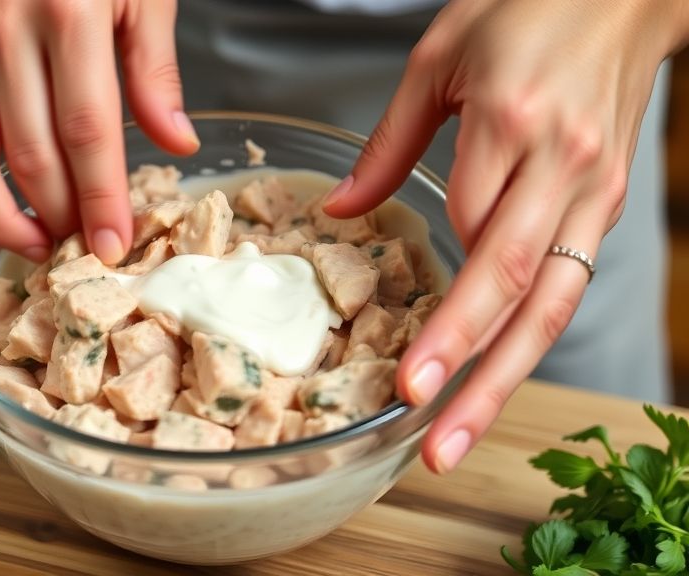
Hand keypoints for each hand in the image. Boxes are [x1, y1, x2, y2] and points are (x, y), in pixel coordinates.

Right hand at [0, 0, 199, 263]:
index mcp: (67, 14)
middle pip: (31, 158)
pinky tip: (0, 209)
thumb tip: (175, 143)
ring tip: (42, 245)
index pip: (87, 133)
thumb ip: (154, 67)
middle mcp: (2, 34)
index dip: (102, 199)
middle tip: (89, 246)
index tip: (116, 243)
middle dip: (64, 217)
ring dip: (5, 221)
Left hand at [322, 0, 688, 472]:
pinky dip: (529, 339)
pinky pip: (568, 283)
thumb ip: (387, 144)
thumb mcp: (439, 59)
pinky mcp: (609, 203)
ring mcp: (596, 192)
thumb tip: (338, 211)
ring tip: (460, 439)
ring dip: (509, 380)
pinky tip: (493, 378)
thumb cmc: (526, 10)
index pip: (474, 241)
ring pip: (554, 304)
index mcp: (514, 124)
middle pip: (521, 293)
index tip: (405, 378)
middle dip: (477, 377)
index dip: (443, 321)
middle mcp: (564, 169)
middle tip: (434, 445)